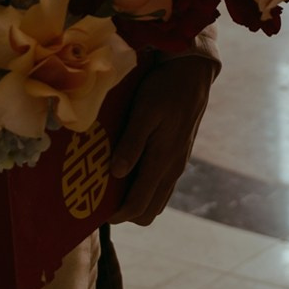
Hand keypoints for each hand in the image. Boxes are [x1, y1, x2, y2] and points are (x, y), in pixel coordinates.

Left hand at [109, 51, 217, 224]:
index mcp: (163, 161)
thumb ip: (132, 143)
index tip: (95, 211)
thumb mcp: (145, 112)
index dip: (117, 214)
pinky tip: (130, 171)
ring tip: (113, 187)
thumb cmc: (165, 89)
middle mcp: (172, 169)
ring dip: (137, 202)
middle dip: (126, 213)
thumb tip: (117, 173)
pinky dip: (146, 189)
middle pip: (149, 212)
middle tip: (103, 199)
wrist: (192, 73)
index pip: (139, 205)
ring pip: (157, 201)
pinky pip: (162, 186)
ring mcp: (177, 163)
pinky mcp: (178, 155)